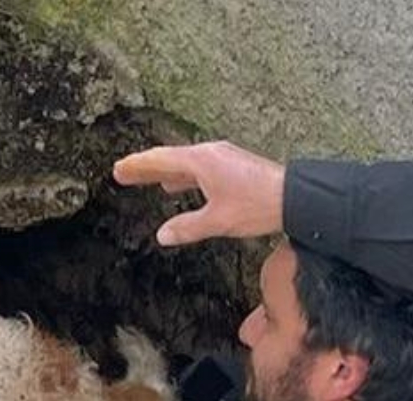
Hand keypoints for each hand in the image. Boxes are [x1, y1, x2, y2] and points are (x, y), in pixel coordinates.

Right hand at [112, 141, 285, 246]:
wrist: (293, 197)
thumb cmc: (257, 206)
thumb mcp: (218, 221)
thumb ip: (187, 227)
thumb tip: (162, 235)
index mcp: (201, 161)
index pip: (160, 160)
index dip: (137, 166)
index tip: (119, 170)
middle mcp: (210, 153)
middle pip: (170, 158)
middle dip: (146, 167)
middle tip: (124, 173)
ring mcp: (223, 158)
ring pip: (186, 163)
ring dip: (165, 172)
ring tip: (150, 181)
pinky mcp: (233, 166)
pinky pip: (200, 169)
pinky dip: (185, 177)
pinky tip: (182, 186)